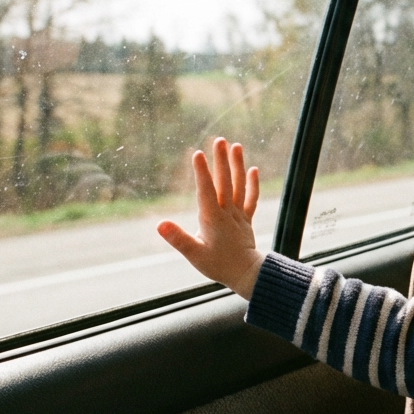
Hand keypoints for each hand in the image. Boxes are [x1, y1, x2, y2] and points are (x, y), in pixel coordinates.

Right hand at [158, 137, 265, 298]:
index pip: (206, 190)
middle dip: (221, 160)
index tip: (197, 153)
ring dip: (237, 165)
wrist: (246, 274)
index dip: (201, 172)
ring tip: (236, 146)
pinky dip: (252, 184)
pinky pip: (250, 199)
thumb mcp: (194, 254)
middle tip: (219, 139)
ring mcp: (239, 215)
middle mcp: (227, 212)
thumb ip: (178, 238)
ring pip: (239, 186)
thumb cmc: (218, 265)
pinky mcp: (246, 220)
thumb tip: (160, 224)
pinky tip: (253, 169)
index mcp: (213, 218)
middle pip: (224, 182)